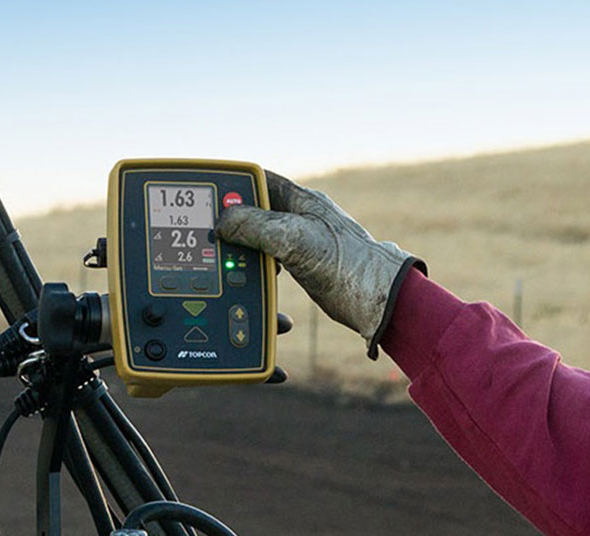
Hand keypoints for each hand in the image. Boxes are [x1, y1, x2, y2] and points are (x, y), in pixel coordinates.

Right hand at [217, 171, 424, 358]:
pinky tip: (249, 279)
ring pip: (260, 239)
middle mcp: (301, 218)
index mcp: (302, 201)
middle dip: (233, 221)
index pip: (259, 179)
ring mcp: (303, 244)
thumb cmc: (348, 265)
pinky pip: (270, 262)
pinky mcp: (304, 268)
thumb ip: (257, 226)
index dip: (232, 185)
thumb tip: (223, 222)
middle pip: (255, 210)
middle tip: (211, 236)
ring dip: (242, 249)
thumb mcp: (294, 240)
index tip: (208, 198)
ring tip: (226, 260)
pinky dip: (256, 269)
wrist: (380, 302)